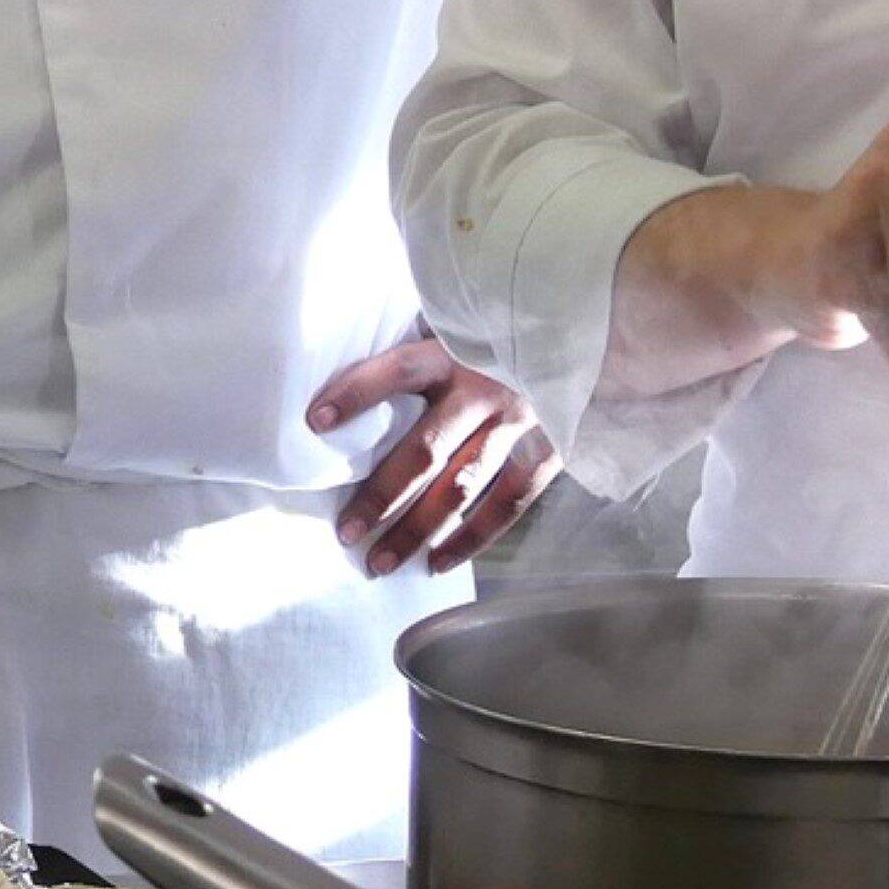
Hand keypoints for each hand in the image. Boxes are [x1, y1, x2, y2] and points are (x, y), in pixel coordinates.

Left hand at [305, 337, 556, 577]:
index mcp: (458, 350)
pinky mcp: (550, 450)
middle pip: (425, 449)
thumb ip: (416, 346)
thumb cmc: (497, 334)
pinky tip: (437, 563)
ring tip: (380, 563)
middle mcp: (488, 389)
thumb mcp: (456, 325)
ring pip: (460, 487)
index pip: (400, 371)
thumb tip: (343, 365)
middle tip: (346, 532)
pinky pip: (506, 504)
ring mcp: (519, 423)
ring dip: (417, 530)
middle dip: (381, 496)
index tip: (315, 421)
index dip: (358, 394)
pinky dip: (472, 538)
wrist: (574, 338)